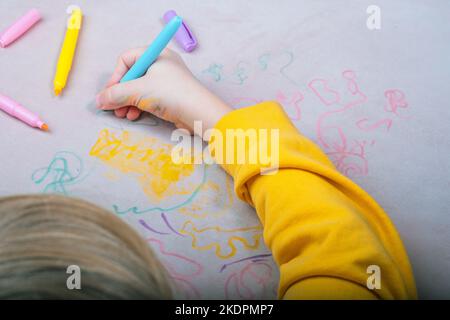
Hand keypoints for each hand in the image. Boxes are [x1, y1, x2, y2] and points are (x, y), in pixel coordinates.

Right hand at [96, 47, 231, 133]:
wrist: (199, 113)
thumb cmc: (170, 94)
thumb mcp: (138, 91)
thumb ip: (116, 94)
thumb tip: (99, 100)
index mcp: (156, 55)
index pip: (126, 59)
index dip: (115, 76)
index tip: (110, 93)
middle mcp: (162, 65)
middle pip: (132, 75)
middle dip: (120, 93)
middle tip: (113, 107)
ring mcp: (167, 81)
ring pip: (139, 89)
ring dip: (128, 102)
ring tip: (122, 115)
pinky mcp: (171, 96)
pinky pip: (149, 98)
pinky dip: (139, 106)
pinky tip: (133, 116)